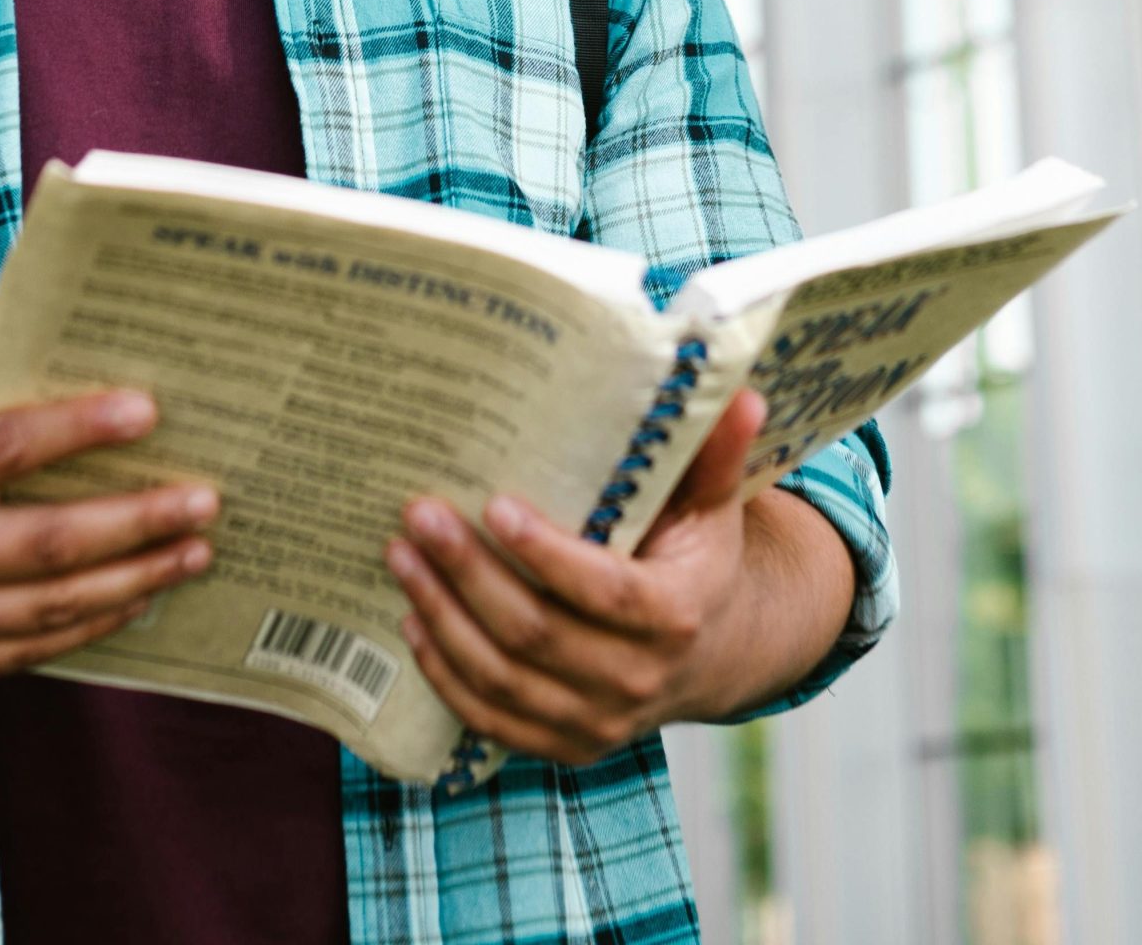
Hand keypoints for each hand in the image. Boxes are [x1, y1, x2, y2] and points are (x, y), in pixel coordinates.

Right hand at [0, 363, 216, 684]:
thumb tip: (70, 364)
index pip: (5, 448)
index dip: (79, 429)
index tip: (149, 410)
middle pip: (45, 544)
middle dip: (136, 523)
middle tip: (205, 500)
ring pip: (47, 610)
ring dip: (133, 582)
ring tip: (195, 551)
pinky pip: (25, 652)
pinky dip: (89, 629)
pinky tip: (139, 599)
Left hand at [384, 388, 843, 766]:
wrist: (708, 652)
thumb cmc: (694, 557)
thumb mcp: (711, 504)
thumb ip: (715, 453)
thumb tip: (740, 394)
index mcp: (674, 614)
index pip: (602, 591)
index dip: (545, 554)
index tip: (493, 504)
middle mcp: (636, 679)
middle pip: (536, 633)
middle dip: (468, 573)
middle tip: (418, 515)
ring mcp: (597, 723)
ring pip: (502, 679)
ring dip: (442, 618)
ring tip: (400, 556)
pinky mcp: (564, 747)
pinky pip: (492, 720)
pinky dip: (445, 674)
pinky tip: (412, 621)